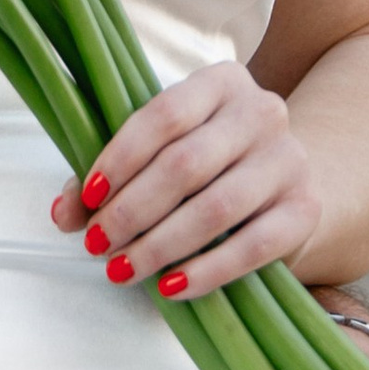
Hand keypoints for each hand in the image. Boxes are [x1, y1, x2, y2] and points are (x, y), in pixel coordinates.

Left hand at [48, 59, 316, 302]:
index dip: (121, 157)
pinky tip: (171, 288)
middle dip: (133, 210)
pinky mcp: (305, 209)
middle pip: (186, 164)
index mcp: (221, 81)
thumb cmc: (210, 161)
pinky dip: (207, 271)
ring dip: (161, 244)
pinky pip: (253, 246)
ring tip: (122, 269)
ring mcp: (289, 160)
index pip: (164, 114)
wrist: (286, 183)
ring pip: (216, 207)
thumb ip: (109, 175)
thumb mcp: (164, 151)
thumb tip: (63, 213)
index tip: (88, 196)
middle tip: (98, 243)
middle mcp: (261, 112)